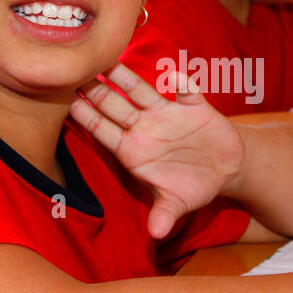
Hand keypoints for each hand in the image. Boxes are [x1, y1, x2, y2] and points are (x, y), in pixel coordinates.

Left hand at [71, 63, 246, 238]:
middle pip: (115, 106)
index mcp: (133, 151)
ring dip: (125, 76)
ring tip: (108, 58)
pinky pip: (186, 91)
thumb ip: (164, 215)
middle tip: (75, 71)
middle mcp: (145, 128)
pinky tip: (174, 79)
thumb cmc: (193, 186)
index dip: (86, 117)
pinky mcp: (194, 106)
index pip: (103, 131)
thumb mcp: (178, 203)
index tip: (67, 102)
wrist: (225, 169)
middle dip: (95, 90)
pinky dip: (181, 84)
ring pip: (141, 90)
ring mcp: (167, 114)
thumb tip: (156, 234)